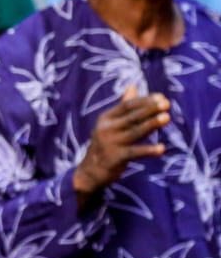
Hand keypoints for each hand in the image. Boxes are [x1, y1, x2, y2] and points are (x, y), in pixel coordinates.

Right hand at [74, 86, 168, 204]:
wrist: (91, 170)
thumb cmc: (105, 144)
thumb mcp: (110, 124)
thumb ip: (123, 106)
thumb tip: (133, 86)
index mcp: (106, 118)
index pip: (126, 106)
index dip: (143, 101)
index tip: (161, 97)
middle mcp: (106, 129)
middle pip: (131, 117)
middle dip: (149, 110)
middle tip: (166, 104)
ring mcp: (110, 143)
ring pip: (134, 132)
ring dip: (151, 125)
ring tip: (167, 118)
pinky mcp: (115, 158)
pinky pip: (135, 153)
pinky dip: (148, 150)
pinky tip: (161, 149)